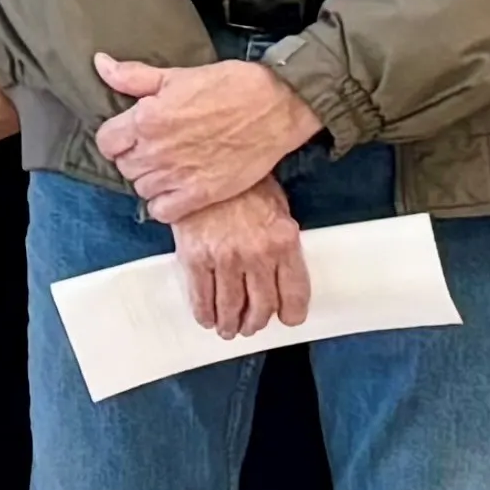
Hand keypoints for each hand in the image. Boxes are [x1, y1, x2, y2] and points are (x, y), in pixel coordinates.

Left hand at [93, 47, 323, 220]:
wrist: (274, 106)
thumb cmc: (229, 86)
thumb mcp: (177, 75)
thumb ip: (133, 76)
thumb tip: (100, 64)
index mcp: (146, 119)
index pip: (106, 142)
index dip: (115, 138)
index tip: (130, 134)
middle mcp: (156, 151)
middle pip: (123, 167)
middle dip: (133, 157)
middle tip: (153, 148)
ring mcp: (177, 176)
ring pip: (141, 189)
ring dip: (150, 180)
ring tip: (168, 167)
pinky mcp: (200, 195)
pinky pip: (163, 212)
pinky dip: (165, 204)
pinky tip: (176, 189)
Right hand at [171, 183, 310, 341]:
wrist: (201, 161)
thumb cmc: (242, 183)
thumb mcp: (276, 206)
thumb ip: (281, 242)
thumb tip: (281, 273)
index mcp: (283, 241)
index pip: (294, 293)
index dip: (292, 314)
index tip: (287, 319)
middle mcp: (256, 254)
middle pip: (262, 307)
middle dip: (256, 323)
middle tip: (251, 326)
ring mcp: (224, 257)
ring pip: (231, 308)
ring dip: (231, 325)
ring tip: (228, 328)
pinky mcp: (195, 257)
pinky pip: (201, 297)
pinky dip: (205, 313)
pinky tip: (207, 317)